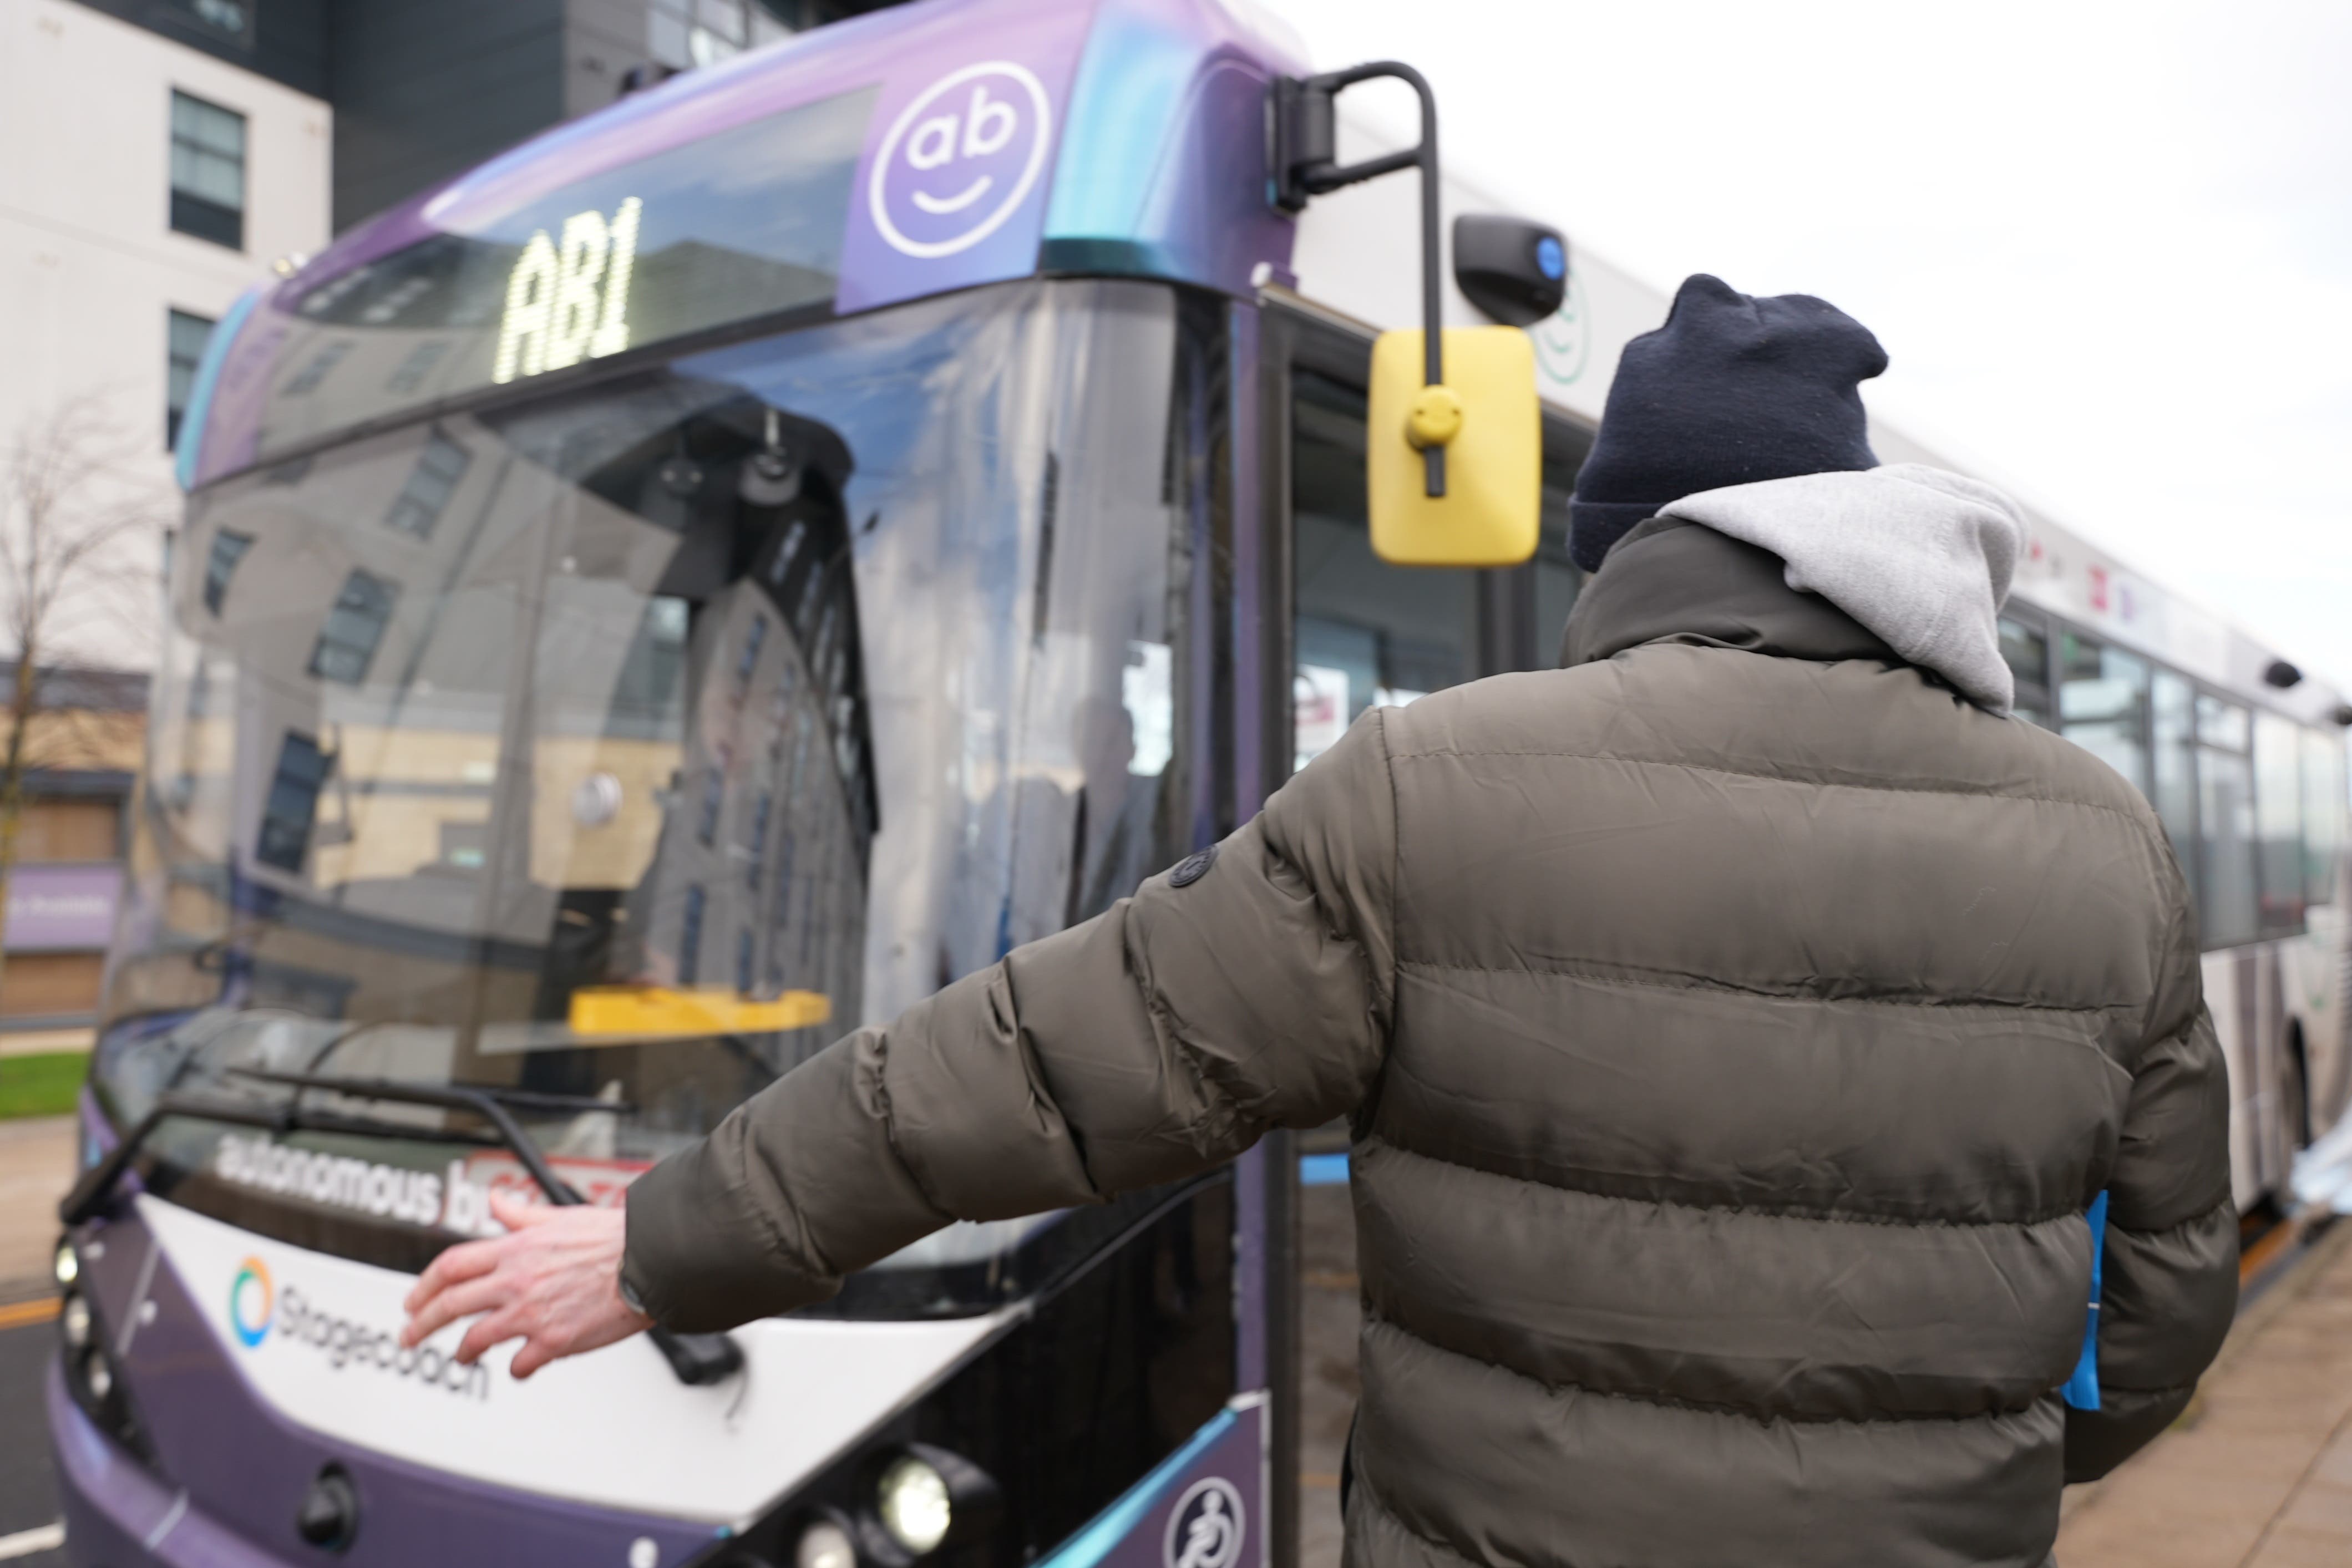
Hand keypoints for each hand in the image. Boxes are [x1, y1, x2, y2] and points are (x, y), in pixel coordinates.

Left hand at [400, 1191, 652, 1378]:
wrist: (650, 1260)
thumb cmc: (612, 1237)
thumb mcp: (559, 1216)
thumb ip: (519, 1214)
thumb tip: (496, 1201)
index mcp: (515, 1249)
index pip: (451, 1266)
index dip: (423, 1285)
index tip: (413, 1300)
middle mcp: (516, 1281)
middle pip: (450, 1305)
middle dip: (421, 1324)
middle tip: (410, 1336)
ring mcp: (532, 1313)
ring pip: (476, 1339)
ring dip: (463, 1352)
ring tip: (462, 1357)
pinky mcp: (554, 1341)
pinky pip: (520, 1363)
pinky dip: (516, 1369)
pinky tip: (521, 1367)